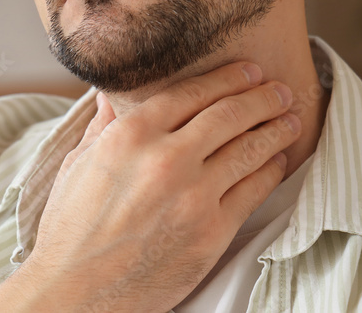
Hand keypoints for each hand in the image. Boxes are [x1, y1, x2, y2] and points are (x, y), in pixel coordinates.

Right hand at [0, 61, 299, 311]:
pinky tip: (278, 160)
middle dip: (261, 97)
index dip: (227, 78)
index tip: (248, 71)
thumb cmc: (71, 228)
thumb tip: (111, 93)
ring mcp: (193, 196)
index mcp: (130, 135)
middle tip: (278, 90)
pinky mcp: (212, 232)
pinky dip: (271, 170)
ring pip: (249, 148)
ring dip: (276, 129)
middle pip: (229, 114)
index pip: (192, 91)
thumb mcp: (77, 163)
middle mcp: (165, 159)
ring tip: (290, 119)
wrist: (76, 291)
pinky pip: (254, 190)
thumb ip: (103, 124)